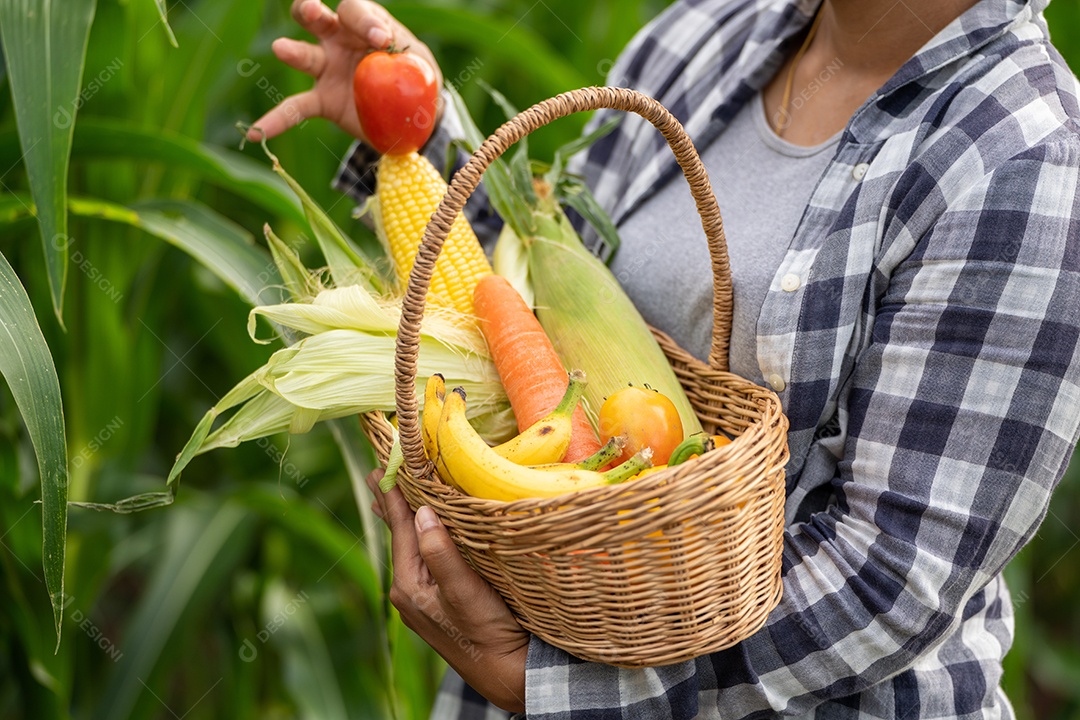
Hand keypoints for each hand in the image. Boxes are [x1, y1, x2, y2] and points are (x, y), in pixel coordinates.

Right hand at [249, 0, 441, 142]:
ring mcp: (326, 69)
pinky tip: (255, 133)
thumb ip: (408, 56)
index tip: (381, 40)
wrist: (412, 116)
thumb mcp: (420, 64)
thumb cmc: (416, 78)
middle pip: (315, 17)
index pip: (356, 11)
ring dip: (292, 51)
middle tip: (315, 13)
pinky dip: (275, 121)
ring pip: (303, 54)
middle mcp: (338, 40)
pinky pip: (295, 108)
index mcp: (365, 24)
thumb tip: (389, 51)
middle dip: (311, 11)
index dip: (364, 21)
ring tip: (282, 49)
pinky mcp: (323, 100)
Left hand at [367, 469, 527, 712]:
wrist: (506, 673)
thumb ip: (440, 552)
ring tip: (394, 493)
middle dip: (393, 502)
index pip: (399, 527)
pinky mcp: (438, 600)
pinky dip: (422, 536)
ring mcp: (422, 596)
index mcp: (408, 584)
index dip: (392, 493)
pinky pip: (424, 557)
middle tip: (380, 470)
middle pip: (400, 535)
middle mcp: (409, 590)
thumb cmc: (487, 633)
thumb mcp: (464, 591)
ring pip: (412, 545)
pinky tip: (424, 529)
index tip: (381, 463)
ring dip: (408, 517)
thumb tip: (421, 512)